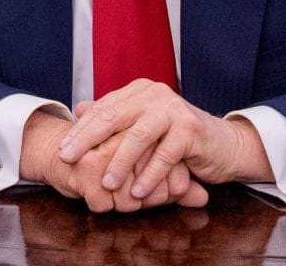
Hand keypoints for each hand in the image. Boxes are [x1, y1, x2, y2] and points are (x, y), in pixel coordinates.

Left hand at [20, 110, 207, 212]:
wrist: (224, 145)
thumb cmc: (177, 138)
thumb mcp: (143, 126)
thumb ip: (114, 116)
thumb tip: (79, 108)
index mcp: (139, 91)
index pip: (103, 109)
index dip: (81, 129)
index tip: (62, 150)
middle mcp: (154, 95)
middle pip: (114, 116)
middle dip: (88, 139)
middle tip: (69, 159)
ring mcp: (173, 110)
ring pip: (138, 136)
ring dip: (120, 163)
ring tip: (106, 184)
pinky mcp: (191, 129)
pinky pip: (165, 155)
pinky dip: (150, 176)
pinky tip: (138, 193)